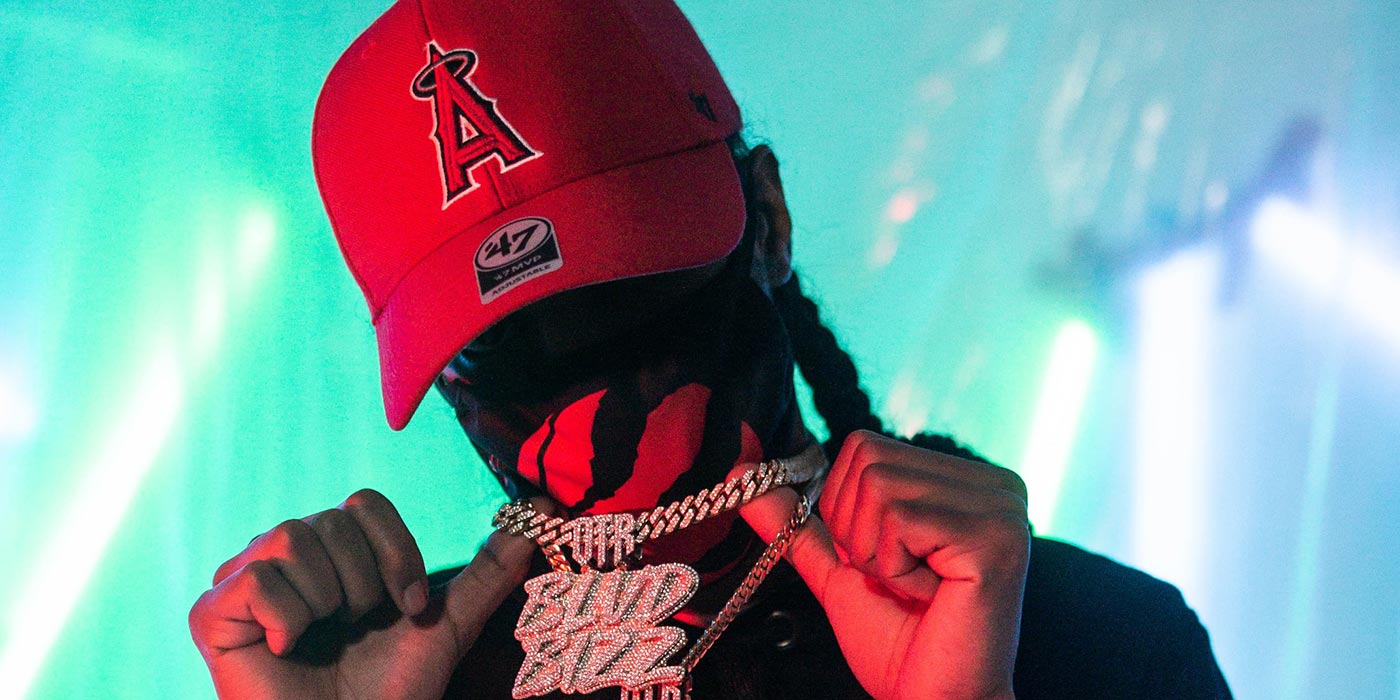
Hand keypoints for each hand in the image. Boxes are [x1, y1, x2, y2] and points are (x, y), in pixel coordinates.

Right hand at [189, 489, 534, 699]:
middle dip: (364, 586)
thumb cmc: (389, 687)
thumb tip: (544, 509)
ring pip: (293, 538)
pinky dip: (285, 619)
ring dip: (327, 602)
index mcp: (336, 548)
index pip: (365, 503)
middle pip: (331, 521)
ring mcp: (244, 577)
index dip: (395, 553)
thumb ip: (491, 566)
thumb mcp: (448, 621)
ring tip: (322, 640)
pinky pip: (257, 577)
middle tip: (357, 629)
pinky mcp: (213, 612)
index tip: (406, 607)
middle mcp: (287, 552)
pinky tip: (285, 649)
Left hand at [740, 431, 1029, 699]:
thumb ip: (796, 518)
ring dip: (876, 554)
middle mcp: (995, 483)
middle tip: (901, 581)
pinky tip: (933, 598)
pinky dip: (895, 570)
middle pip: (869, 460)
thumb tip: (738, 468)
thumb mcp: (838, 567)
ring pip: (879, 487)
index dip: (847, 511)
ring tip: (916, 590)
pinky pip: (899, 521)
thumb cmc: (898, 644)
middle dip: (858, 532)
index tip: (890, 563)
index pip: (864, 446)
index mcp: (965, 480)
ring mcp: (1002, 506)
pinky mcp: (997, 536)